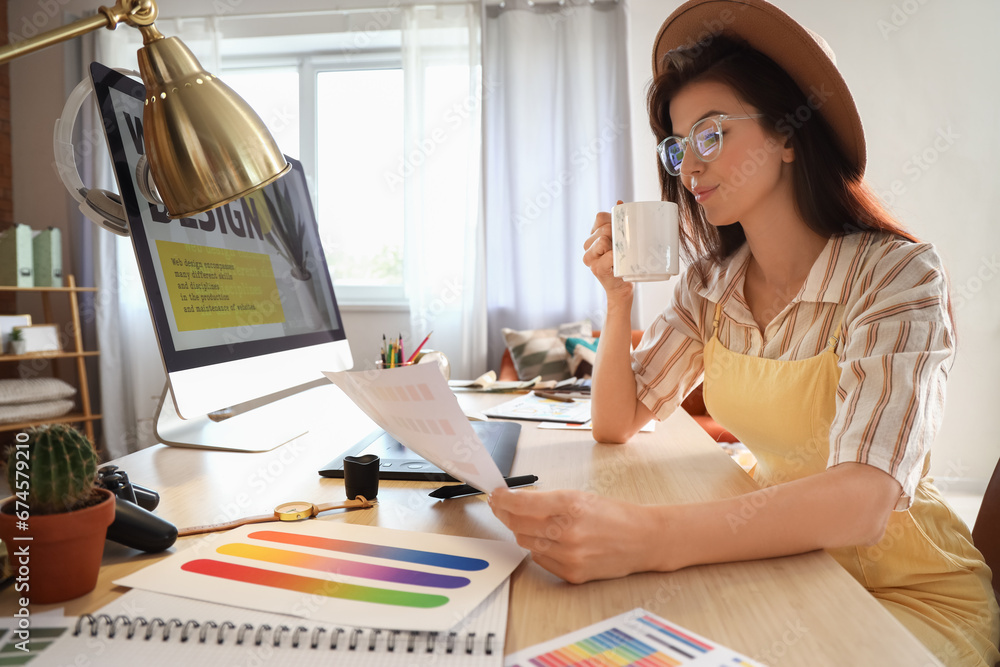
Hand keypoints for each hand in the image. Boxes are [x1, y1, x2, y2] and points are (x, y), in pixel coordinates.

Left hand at [488, 486, 655, 583]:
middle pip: (517, 525)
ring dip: (522, 531)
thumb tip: (516, 502)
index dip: (502, 499)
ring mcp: (569, 555)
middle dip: (505, 514)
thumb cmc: (614, 515)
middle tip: (500, 507)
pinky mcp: (572, 574)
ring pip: (525, 543)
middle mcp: (568, 531)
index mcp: (571, 505)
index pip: (521, 504)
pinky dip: (539, 548)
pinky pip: (540, 559)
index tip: (495, 495)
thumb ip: (548, 501)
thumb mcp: (581, 496)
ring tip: (529, 523)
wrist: (643, 540)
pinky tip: (550, 540)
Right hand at [583, 201, 631, 302]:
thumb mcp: (621, 239)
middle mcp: (587, 245)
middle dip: (617, 234)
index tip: (620, 232)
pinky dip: (616, 258)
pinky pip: (609, 255)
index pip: (600, 217)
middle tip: (623, 247)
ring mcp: (590, 258)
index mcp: (593, 235)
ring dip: (617, 246)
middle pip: (604, 228)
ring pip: (603, 240)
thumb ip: (618, 222)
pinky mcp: (596, 268)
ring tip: (621, 256)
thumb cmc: (623, 262)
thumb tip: (619, 202)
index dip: (613, 220)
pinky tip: (619, 263)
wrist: (622, 287)